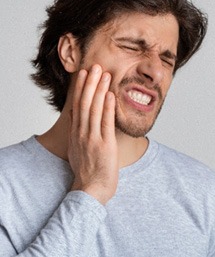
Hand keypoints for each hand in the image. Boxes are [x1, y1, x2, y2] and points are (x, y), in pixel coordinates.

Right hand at [68, 64, 117, 204]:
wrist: (90, 189)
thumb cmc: (85, 170)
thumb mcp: (76, 148)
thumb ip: (77, 130)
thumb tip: (76, 113)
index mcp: (76, 133)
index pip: (77, 105)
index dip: (80, 88)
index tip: (84, 74)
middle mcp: (82, 133)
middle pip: (85, 103)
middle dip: (90, 83)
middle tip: (95, 66)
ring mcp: (93, 138)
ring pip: (95, 110)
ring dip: (100, 91)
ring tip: (104, 74)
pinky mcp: (105, 145)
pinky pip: (106, 124)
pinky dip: (108, 108)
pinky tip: (111, 95)